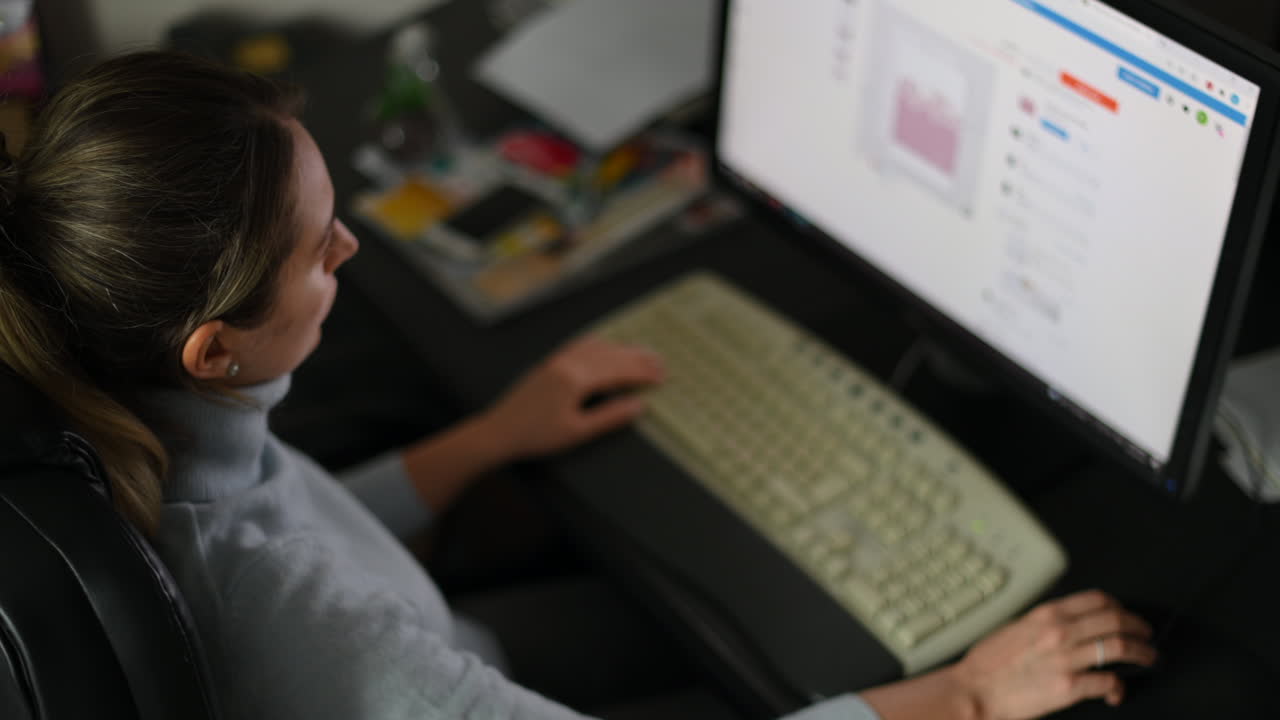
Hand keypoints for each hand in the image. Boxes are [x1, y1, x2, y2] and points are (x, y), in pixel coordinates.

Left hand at [481, 336, 664, 459]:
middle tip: (660, 362)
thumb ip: (609, 417)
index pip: (617, 371)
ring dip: (621, 349)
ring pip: (596, 347)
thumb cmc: (536, 436)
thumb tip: (638, 406)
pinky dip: (600, 344)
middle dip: (637, 358)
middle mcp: (567, 363)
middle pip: (610, 355)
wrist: (499, 431)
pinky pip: (580, 345)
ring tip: (640, 353)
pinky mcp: (550, 363)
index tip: (662, 376)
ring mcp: (557, 360)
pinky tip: (606, 346)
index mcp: (575, 379)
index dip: (642, 373)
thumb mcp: (577, 432)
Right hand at [951, 591, 1157, 719]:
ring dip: (1141, 653)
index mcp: (1046, 614)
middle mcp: (1059, 632)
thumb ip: (1045, 623)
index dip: (1120, 607)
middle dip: (1139, 628)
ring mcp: (1066, 659)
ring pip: (1119, 648)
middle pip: (1116, 621)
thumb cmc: (988, 664)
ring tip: (1148, 658)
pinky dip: (1118, 688)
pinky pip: (1108, 682)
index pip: (1097, 600)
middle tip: (1146, 636)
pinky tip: (1117, 692)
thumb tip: (1071, 625)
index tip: (1127, 615)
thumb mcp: (1016, 628)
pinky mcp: (1069, 687)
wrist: (974, 690)